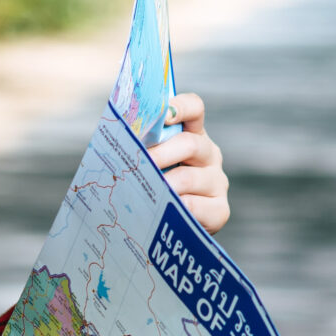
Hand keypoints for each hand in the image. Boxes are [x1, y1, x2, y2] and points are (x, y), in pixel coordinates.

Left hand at [150, 92, 229, 233]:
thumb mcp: (148, 163)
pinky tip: (161, 213)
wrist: (168, 229)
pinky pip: (197, 207)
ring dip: (164, 185)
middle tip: (136, 164)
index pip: (194, 109)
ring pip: (190, 178)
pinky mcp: (220, 210)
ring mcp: (217, 182)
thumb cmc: (152, 188)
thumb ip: (139, 147)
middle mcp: (209, 155)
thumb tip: (116, 137)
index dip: (180, 106)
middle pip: (190, 144)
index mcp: (193, 135)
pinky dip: (177, 208)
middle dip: (160, 154)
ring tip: (143, 193)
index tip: (161, 113)